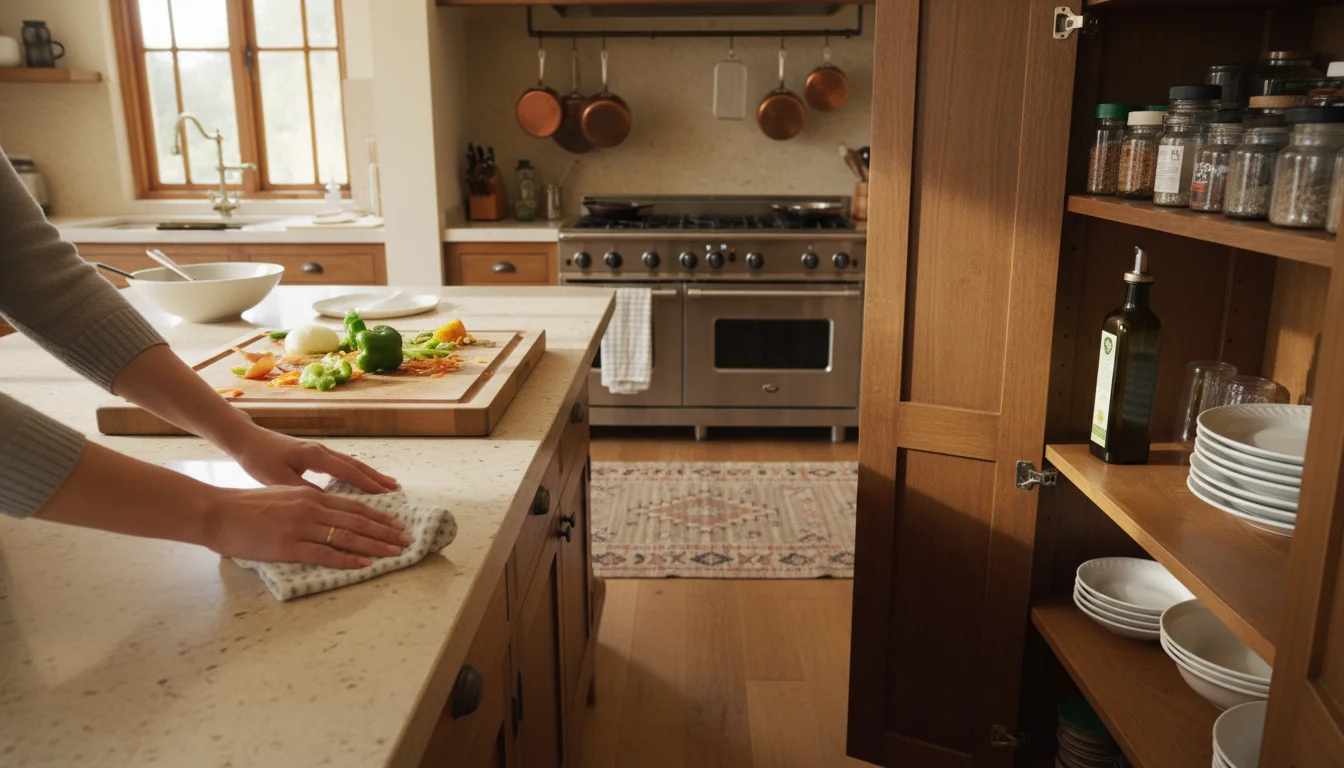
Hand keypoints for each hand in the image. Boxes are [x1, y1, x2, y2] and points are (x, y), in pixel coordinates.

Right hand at [204, 485, 412, 568]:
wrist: (217, 513)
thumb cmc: (246, 507)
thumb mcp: (282, 496)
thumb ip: (306, 503)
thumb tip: (326, 513)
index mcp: (310, 496)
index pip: (354, 506)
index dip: (379, 516)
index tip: (397, 524)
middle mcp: (311, 507)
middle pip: (358, 520)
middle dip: (386, 531)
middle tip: (407, 540)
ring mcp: (301, 527)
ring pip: (348, 536)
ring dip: (376, 545)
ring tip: (395, 553)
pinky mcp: (288, 546)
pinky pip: (325, 553)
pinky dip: (348, 559)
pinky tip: (365, 564)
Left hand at [222, 424, 397, 494]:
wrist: (245, 439)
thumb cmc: (259, 459)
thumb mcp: (278, 479)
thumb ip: (303, 491)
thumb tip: (328, 503)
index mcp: (315, 456)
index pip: (349, 472)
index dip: (368, 484)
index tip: (386, 494)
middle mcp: (322, 451)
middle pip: (356, 465)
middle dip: (376, 477)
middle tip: (396, 489)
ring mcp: (319, 451)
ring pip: (351, 463)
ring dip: (370, 474)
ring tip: (387, 483)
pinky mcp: (314, 453)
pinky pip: (342, 464)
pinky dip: (357, 472)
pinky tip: (362, 478)